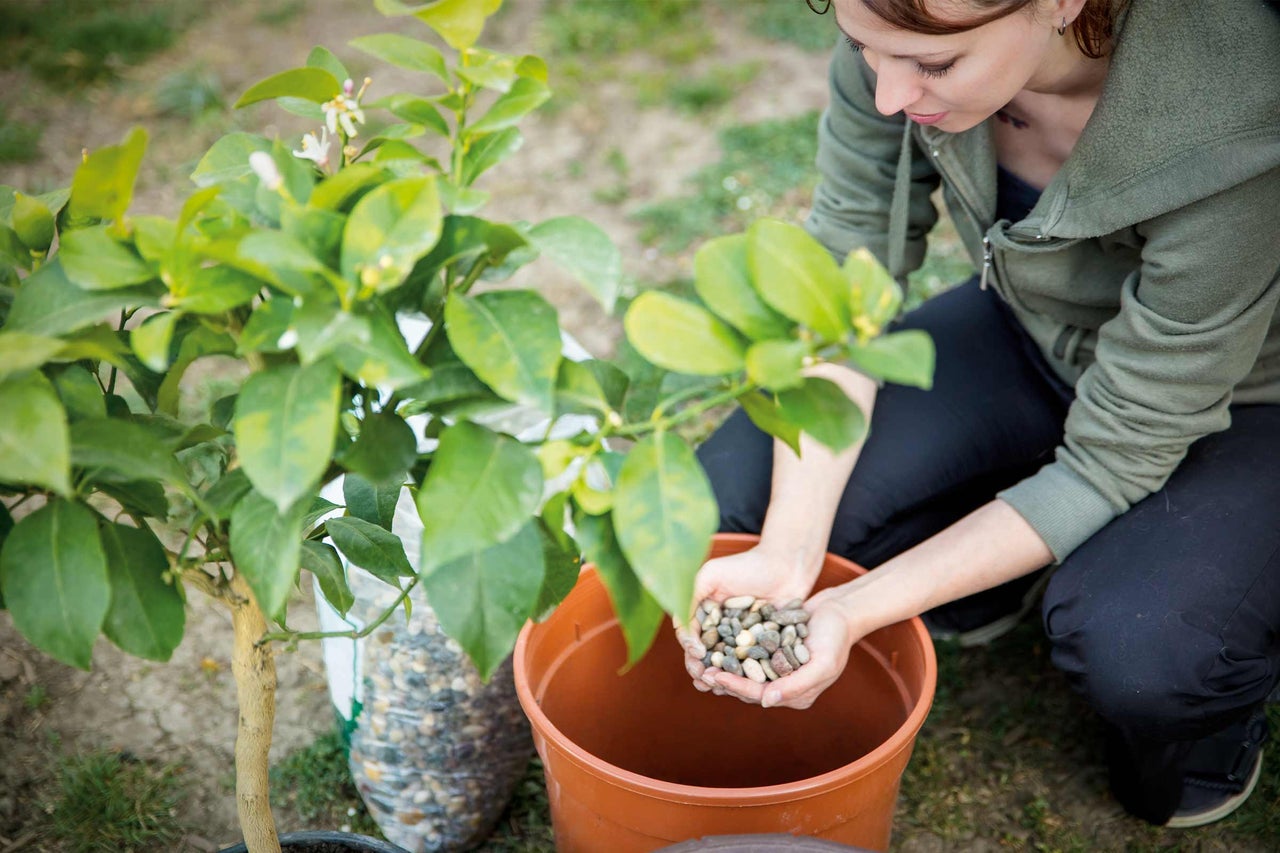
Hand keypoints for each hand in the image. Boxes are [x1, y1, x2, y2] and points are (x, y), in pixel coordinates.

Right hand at [672, 544, 817, 695]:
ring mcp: (740, 640)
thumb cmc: (747, 566)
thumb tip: (682, 631)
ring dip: (719, 678)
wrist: (786, 566)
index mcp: (705, 614)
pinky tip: (741, 685)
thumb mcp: (710, 575)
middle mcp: (720, 629)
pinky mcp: (761, 647)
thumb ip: (690, 598)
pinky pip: (750, 666)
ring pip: (725, 665)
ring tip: (718, 687)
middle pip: (705, 655)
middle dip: (701, 669)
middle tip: (704, 679)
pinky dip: (743, 677)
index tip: (698, 654)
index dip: (690, 648)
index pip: (690, 636)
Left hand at [702, 583, 859, 708]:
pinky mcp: (772, 649)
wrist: (839, 610)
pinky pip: (748, 654)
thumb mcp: (823, 663)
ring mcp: (778, 667)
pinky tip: (714, 643)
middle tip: (699, 671)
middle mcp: (785, 685)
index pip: (760, 695)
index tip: (714, 676)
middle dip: (724, 680)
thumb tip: (767, 701)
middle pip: (748, 687)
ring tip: (701, 661)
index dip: (735, 687)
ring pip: (745, 672)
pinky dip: (732, 651)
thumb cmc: (835, 637)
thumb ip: (797, 685)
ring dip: (724, 667)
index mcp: (797, 695)